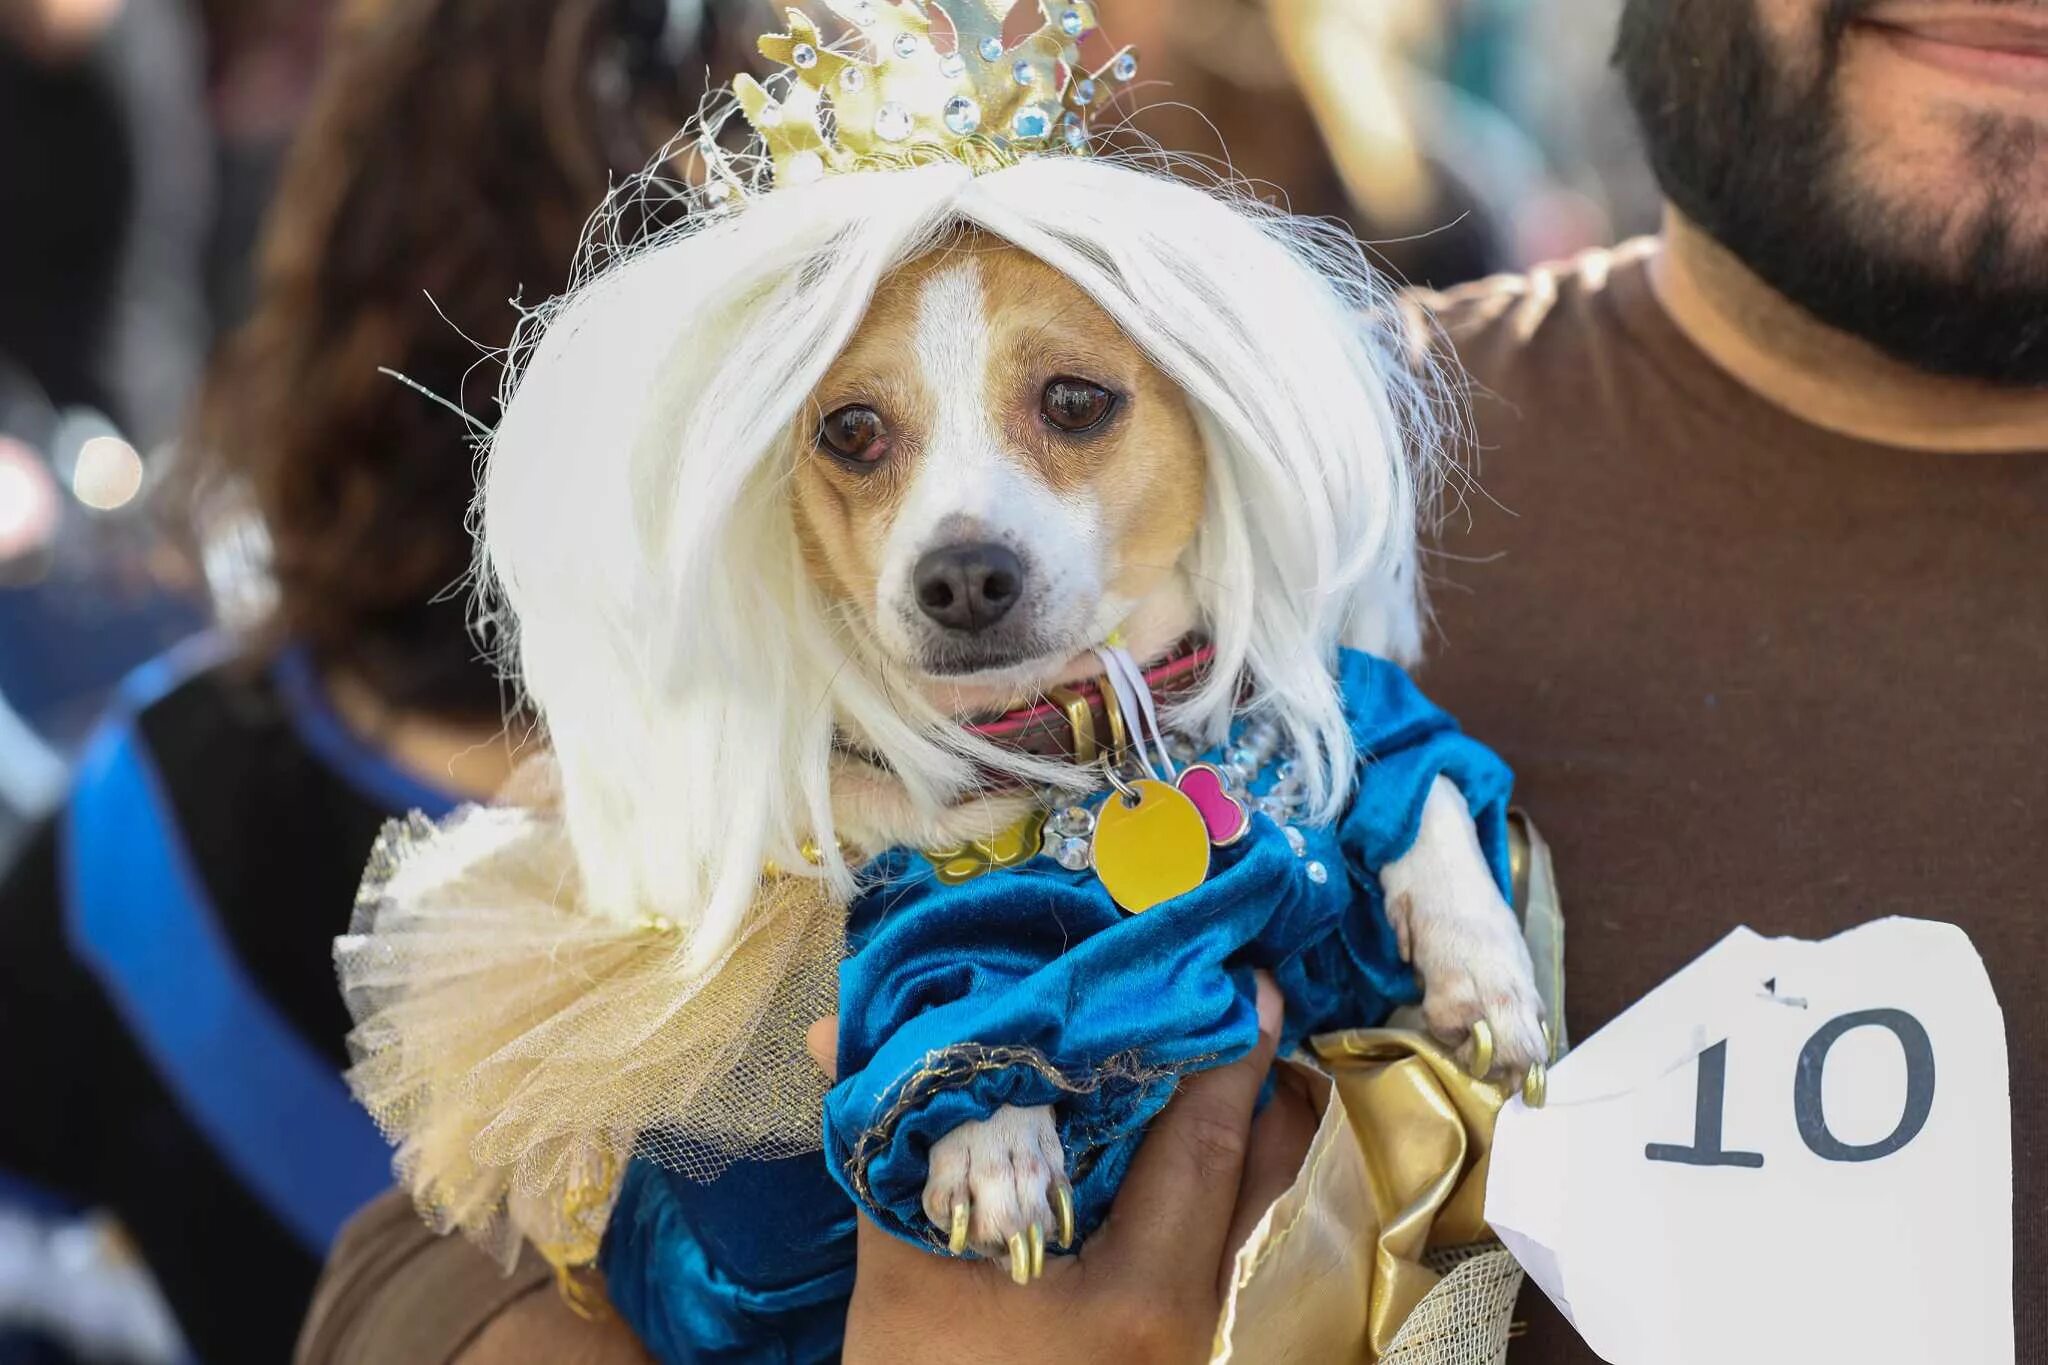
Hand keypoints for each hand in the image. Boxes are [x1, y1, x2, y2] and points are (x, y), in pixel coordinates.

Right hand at [807, 972, 1317, 1364]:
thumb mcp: (900, 1275)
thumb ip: (894, 1144)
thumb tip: (844, 1029)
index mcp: (1143, 1297)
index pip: (1207, 1142)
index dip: (1228, 1047)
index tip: (1245, 970)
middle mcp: (1201, 1322)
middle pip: (1269, 1174)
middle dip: (1259, 1081)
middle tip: (1232, 998)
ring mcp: (1203, 1344)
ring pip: (1264, 1213)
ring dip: (1247, 1133)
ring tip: (1214, 1054)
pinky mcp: (1187, 1351)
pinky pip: (1236, 1247)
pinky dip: (1221, 1185)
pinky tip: (1178, 1143)